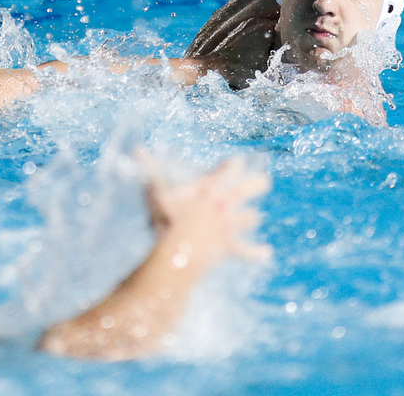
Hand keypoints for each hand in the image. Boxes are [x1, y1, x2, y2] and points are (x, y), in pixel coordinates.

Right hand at [142, 154, 272, 268]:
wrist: (180, 246)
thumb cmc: (166, 215)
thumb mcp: (156, 188)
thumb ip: (149, 167)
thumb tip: (136, 149)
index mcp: (212, 185)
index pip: (232, 167)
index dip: (234, 165)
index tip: (237, 162)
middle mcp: (226, 202)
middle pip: (251, 188)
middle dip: (256, 185)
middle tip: (263, 182)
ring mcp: (229, 224)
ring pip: (249, 217)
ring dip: (249, 217)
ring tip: (253, 216)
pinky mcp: (229, 244)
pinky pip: (246, 250)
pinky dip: (255, 253)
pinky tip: (267, 254)